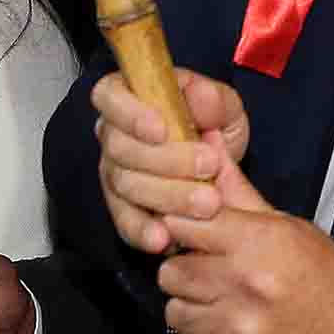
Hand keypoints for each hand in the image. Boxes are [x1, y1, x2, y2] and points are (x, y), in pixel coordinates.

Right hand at [94, 68, 255, 256]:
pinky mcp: (123, 209)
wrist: (220, 169)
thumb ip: (214, 99)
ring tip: (208, 203)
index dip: (129, 113)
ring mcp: (115, 174)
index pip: (109, 95)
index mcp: (130, 97)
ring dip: (168, 196)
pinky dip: (144, 231)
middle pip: (120, 147)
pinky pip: (125, 222)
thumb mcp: (225, 107)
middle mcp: (113, 135)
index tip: (161, 129)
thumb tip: (199, 94)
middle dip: (166, 160)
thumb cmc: (213, 126)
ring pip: (126, 185)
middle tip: (209, 166)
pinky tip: (165, 239)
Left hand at [156, 174, 333, 333]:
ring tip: (220, 307)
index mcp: (255, 241)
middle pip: (170, 272)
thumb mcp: (286, 226)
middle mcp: (243, 283)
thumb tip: (208, 146)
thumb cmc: (324, 279)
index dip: (181, 229)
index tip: (191, 236)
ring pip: (176, 313)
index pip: (181, 224)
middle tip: (206, 276)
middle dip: (184, 273)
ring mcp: (237, 326)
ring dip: (193, 311)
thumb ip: (237, 191)